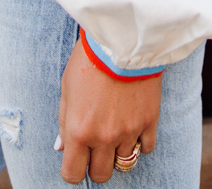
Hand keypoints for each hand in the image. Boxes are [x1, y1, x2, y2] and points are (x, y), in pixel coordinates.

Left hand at [57, 37, 160, 183]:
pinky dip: (139, 142)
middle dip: (96, 164)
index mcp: (79, 130)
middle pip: (101, 174)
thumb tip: (62, 147)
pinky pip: (146, 148)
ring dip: (118, 150)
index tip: (76, 159)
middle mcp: (104, 137)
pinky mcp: (149, 121)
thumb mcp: (67, 88)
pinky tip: (133, 125)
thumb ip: (65, 121)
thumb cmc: (89, 59)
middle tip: (96, 145)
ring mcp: (128, 131)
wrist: (121, 37)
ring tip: (115, 128)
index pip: (73, 175)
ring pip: (124, 163)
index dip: (73, 169)